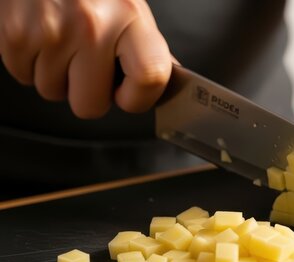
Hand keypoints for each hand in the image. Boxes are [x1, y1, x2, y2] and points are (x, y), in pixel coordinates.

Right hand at [0, 0, 171, 117]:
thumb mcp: (129, 5)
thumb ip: (145, 45)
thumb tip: (162, 81)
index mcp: (130, 17)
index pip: (149, 78)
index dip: (138, 99)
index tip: (129, 95)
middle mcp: (93, 25)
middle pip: (91, 105)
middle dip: (88, 95)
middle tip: (88, 67)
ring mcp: (52, 31)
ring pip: (54, 93)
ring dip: (57, 76)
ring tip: (62, 42)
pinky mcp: (17, 34)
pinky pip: (24, 77)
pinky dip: (30, 64)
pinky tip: (41, 38)